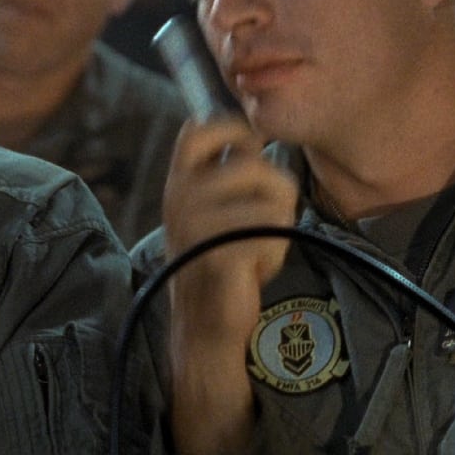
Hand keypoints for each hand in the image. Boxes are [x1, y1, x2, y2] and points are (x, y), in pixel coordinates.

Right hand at [162, 115, 298, 454]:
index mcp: (176, 183)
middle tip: (256, 225)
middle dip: (275, 194)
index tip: (250, 149)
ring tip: (253, 249)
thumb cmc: (215, 263)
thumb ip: (220, 173)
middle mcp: (181, 198)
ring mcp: (199, 225)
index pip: (199, 129)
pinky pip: (273, 232)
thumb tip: (253, 135)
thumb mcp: (205, 209)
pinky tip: (255, 269)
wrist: (203, 326)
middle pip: (258, 165)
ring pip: (274, 200)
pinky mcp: (221, 252)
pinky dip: (275, 254)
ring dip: (277, 228)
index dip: (233, 130)